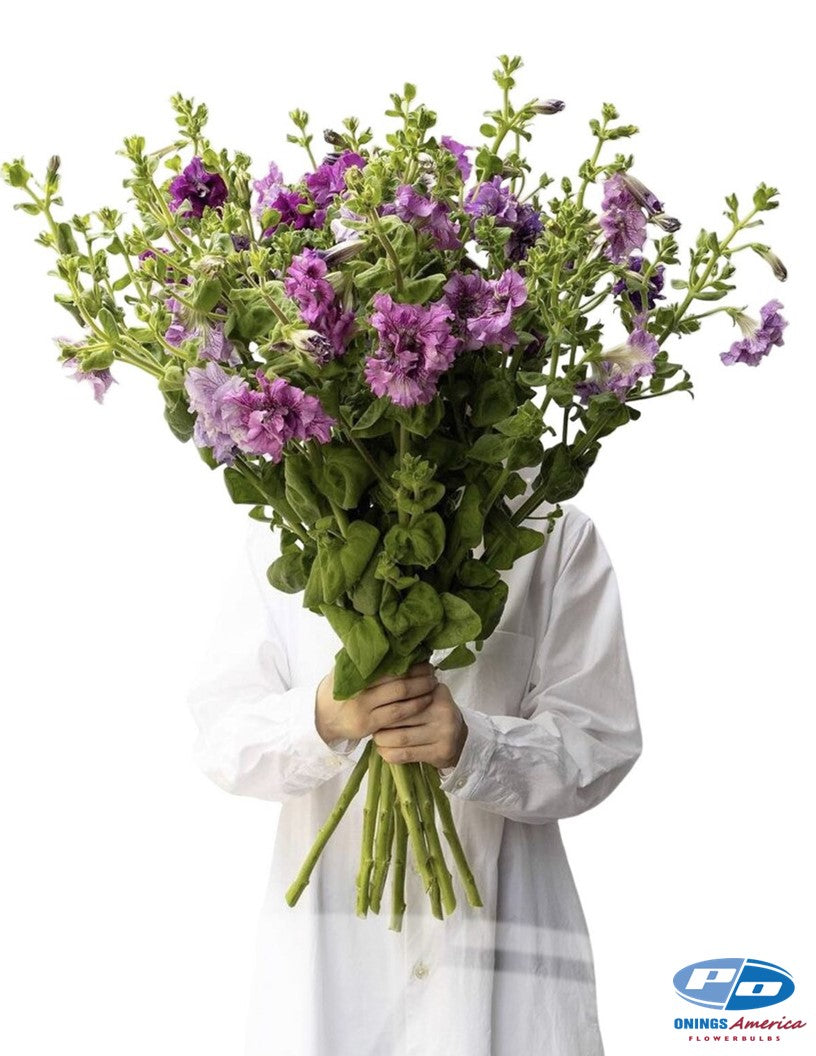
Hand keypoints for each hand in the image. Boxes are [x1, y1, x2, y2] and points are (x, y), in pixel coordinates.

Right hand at [315, 661, 438, 745]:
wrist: (322, 717)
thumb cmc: (338, 689)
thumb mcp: (343, 669)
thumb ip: (360, 657)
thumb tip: (384, 638)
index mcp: (353, 672)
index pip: (386, 664)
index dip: (407, 660)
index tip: (421, 655)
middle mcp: (358, 690)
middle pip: (396, 679)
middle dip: (418, 674)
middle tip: (432, 668)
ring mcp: (363, 708)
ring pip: (399, 697)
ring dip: (420, 689)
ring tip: (432, 682)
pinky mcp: (369, 724)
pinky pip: (397, 714)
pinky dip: (415, 705)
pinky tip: (426, 700)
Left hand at [372, 679, 467, 769]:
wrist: (460, 739)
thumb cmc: (434, 714)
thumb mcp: (428, 694)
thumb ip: (408, 687)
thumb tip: (377, 679)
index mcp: (437, 691)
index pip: (404, 694)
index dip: (385, 701)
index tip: (374, 705)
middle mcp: (443, 710)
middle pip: (401, 716)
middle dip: (381, 722)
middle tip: (372, 724)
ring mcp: (444, 732)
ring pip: (401, 737)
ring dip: (382, 740)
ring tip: (376, 738)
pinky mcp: (441, 752)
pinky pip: (407, 754)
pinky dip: (390, 754)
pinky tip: (383, 751)